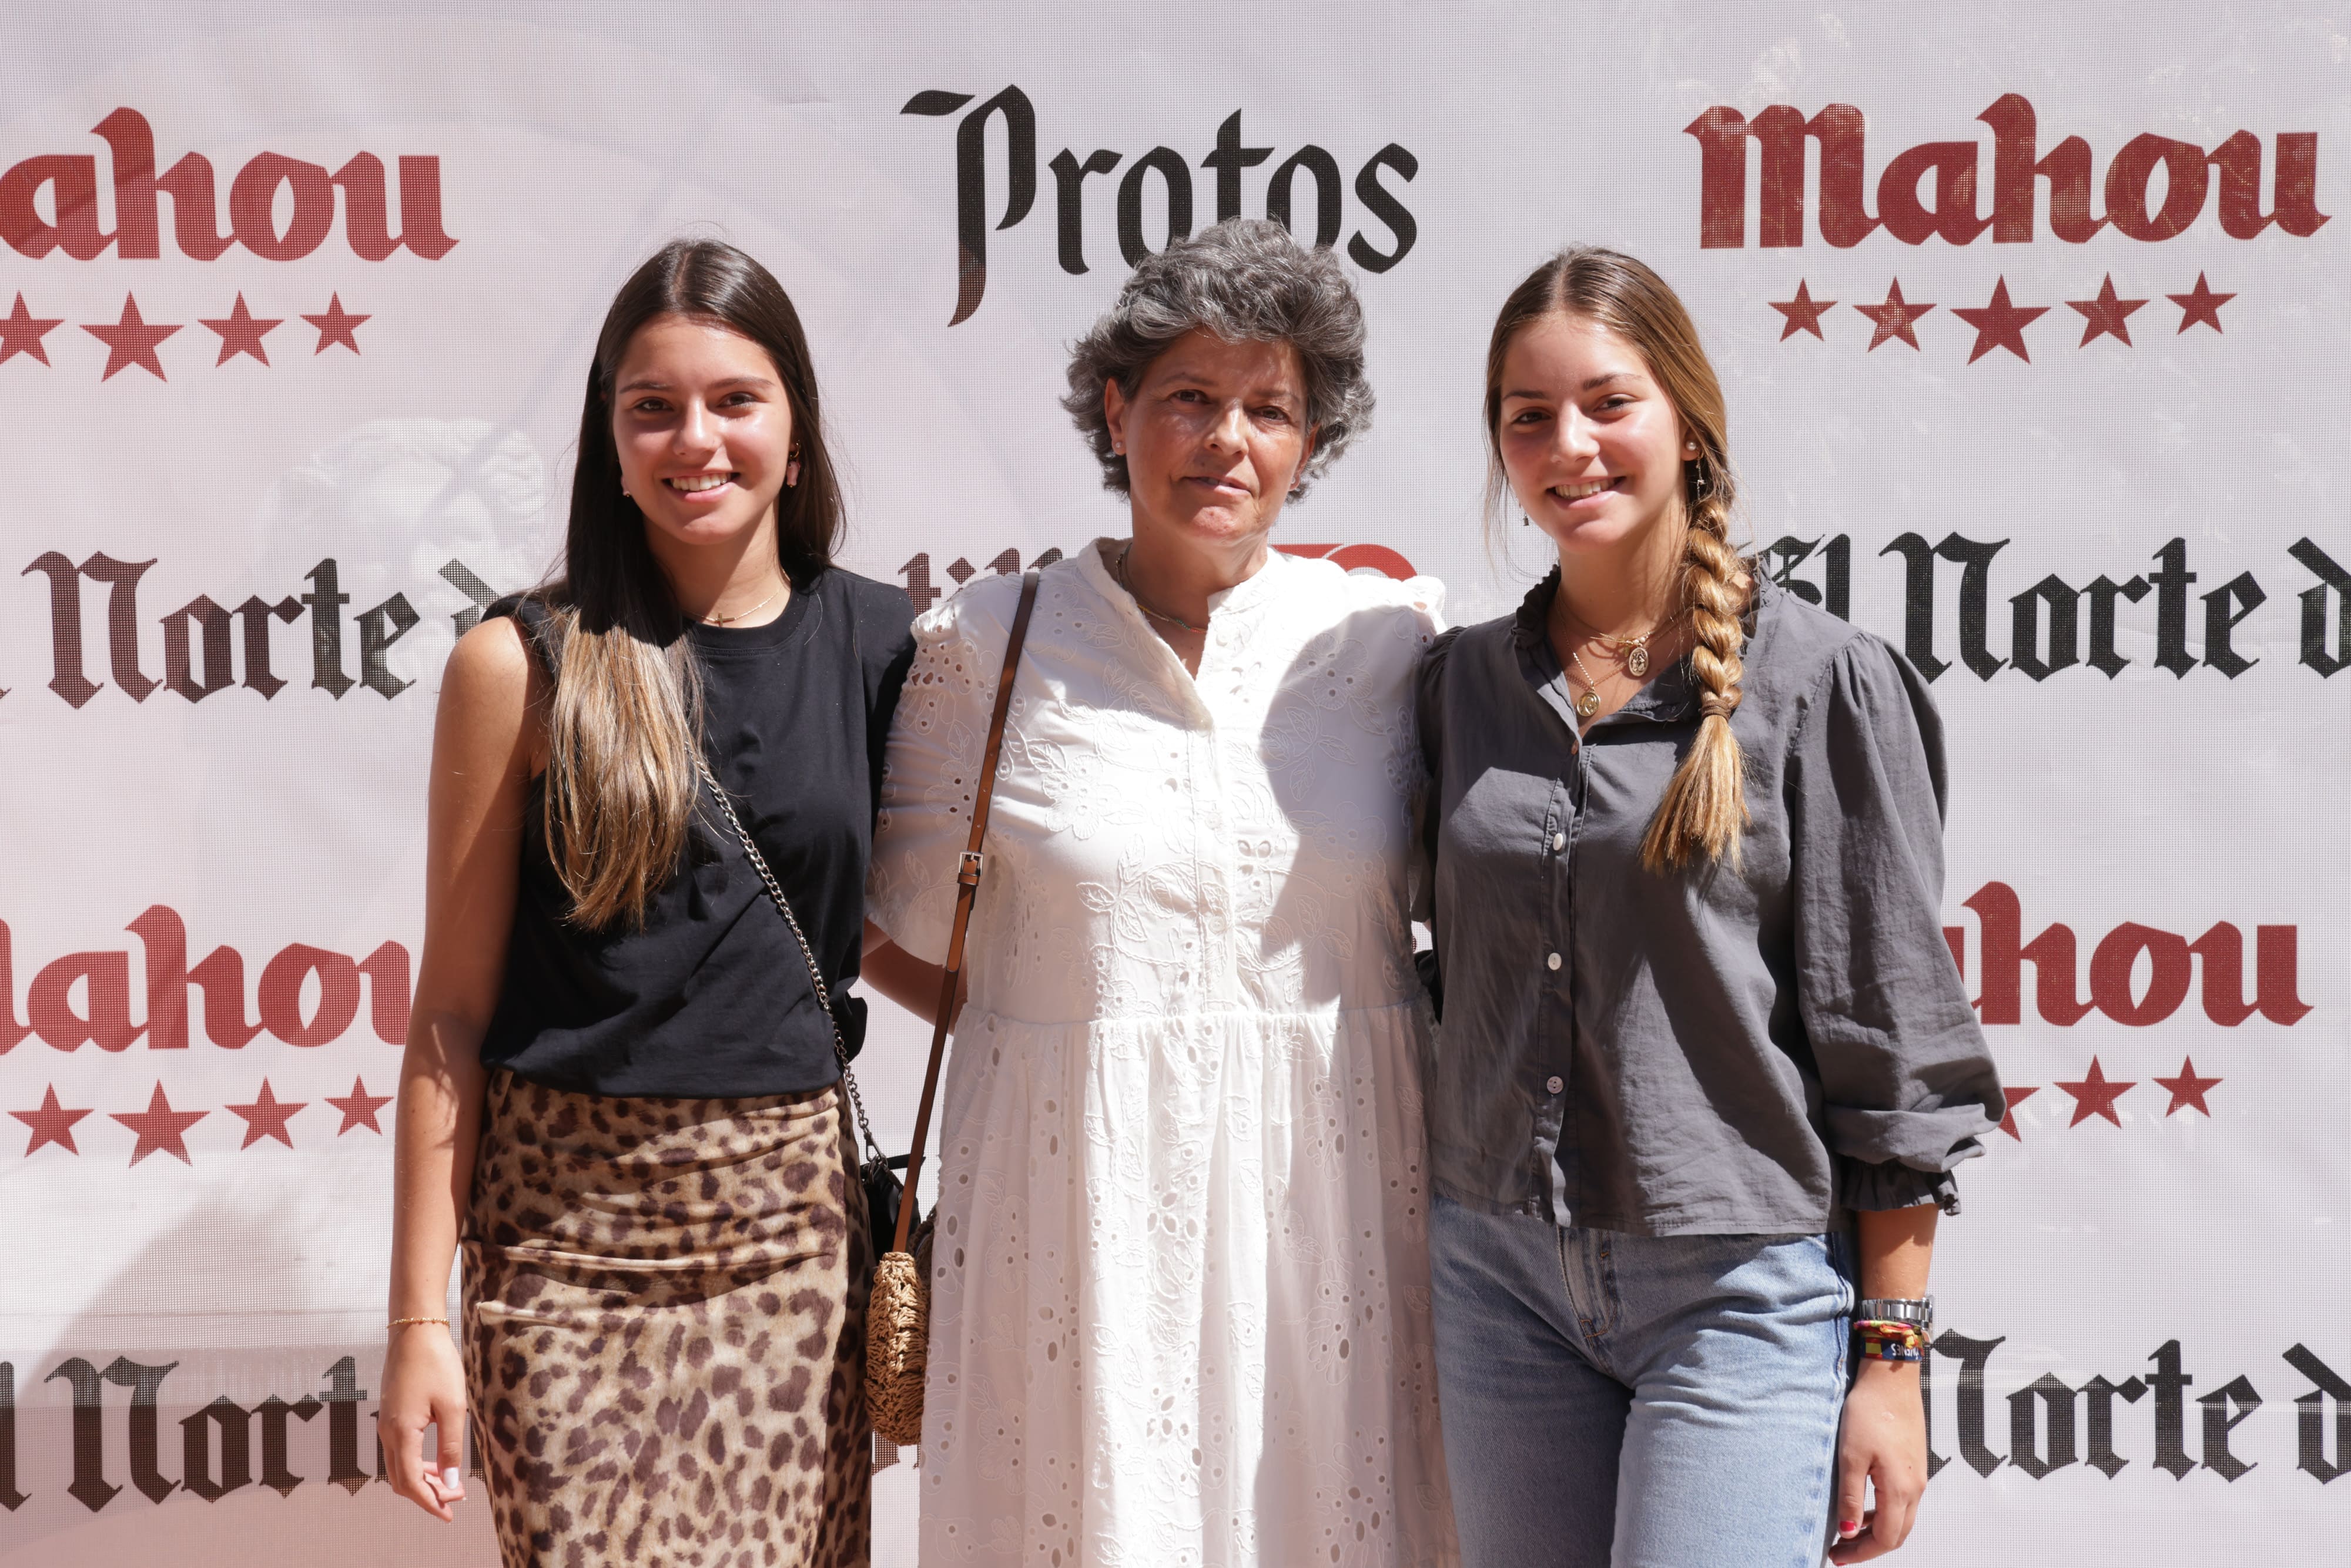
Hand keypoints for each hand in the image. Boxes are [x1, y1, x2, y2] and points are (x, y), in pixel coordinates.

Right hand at [378, 1325, 468, 1520]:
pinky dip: (418, 1463)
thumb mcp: (452, 1406)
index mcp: (401, 1433)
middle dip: (428, 1494)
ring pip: (400, 1467)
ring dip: (423, 1480)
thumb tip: (451, 1482)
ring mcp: (386, 1424)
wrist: (415, 1330)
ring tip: (451, 1485)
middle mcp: (387, 1433)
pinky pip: (400, 1451)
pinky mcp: (391, 1415)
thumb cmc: (436, 1363)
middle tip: (457, 1498)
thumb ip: (451, 1446)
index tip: (449, 1514)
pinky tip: (438, 1462)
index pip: (411, 1483)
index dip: (430, 1503)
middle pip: (402, 1480)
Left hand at [1829, 1358, 1926, 1562]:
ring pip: (1901, 1518)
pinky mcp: (1914, 1464)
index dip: (1861, 1552)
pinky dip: (1883, 1512)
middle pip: (1896, 1534)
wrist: (1891, 1379)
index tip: (1836, 1555)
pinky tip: (1863, 1505)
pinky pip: (1902, 1501)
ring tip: (1847, 1529)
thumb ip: (1850, 1497)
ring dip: (1876, 1529)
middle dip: (1868, 1546)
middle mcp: (1915, 1487)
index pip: (1885, 1538)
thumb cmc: (1869, 1413)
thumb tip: (1847, 1531)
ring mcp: (1917, 1476)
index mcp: (1900, 1489)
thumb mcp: (1850, 1457)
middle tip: (1840, 1549)